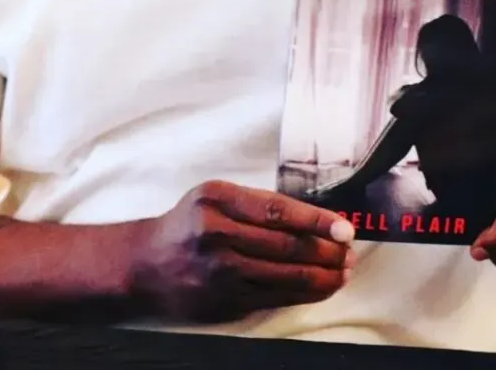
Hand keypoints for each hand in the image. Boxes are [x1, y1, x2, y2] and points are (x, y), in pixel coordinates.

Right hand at [129, 179, 354, 322]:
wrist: (147, 263)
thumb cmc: (188, 223)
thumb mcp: (214, 195)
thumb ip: (255, 203)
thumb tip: (310, 216)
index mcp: (218, 200)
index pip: (279, 210)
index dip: (317, 221)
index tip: (344, 226)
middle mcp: (219, 234)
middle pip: (287, 245)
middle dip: (326, 250)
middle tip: (349, 250)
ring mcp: (222, 271)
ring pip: (286, 275)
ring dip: (323, 275)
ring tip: (343, 270)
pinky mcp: (226, 299)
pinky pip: (275, 297)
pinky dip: (304, 293)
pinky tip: (321, 286)